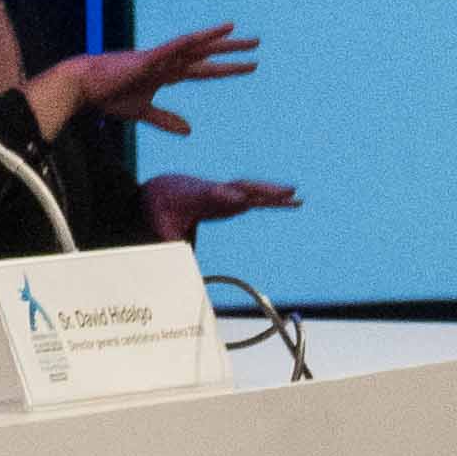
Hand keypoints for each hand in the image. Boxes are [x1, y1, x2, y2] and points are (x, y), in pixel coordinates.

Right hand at [28, 21, 259, 138]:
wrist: (82, 87)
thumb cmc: (108, 97)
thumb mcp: (142, 112)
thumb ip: (166, 119)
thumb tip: (190, 130)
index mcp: (167, 75)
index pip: (204, 70)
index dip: (226, 68)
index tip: (249, 65)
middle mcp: (167, 63)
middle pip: (206, 55)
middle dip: (231, 50)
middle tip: (256, 43)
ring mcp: (159, 58)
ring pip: (195, 47)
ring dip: (218, 40)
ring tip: (240, 32)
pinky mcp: (148, 59)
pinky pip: (174, 47)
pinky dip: (193, 40)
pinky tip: (209, 34)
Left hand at [141, 174, 301, 237]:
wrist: (164, 189)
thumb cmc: (163, 209)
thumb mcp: (161, 228)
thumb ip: (170, 245)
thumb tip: (177, 267)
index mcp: (196, 197)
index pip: (212, 194)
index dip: (224, 195)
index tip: (236, 198)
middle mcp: (215, 192)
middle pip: (239, 188)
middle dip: (259, 189)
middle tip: (281, 190)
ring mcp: (227, 193)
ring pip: (252, 191)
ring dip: (273, 192)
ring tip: (295, 195)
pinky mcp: (234, 199)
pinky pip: (257, 198)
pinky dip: (275, 199)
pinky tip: (294, 201)